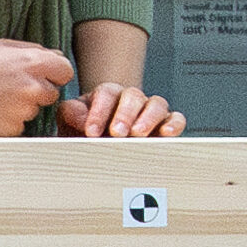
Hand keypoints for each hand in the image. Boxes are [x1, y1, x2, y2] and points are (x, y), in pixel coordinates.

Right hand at [0, 39, 77, 135]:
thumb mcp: (1, 46)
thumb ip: (33, 51)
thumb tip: (56, 57)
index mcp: (32, 62)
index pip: (65, 71)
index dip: (54, 72)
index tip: (42, 74)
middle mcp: (32, 88)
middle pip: (52, 93)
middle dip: (38, 90)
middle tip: (10, 86)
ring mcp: (22, 111)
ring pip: (34, 111)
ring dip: (22, 106)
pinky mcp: (10, 130)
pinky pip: (19, 126)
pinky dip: (8, 120)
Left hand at [57, 82, 184, 137]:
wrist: (98, 152)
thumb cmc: (84, 136)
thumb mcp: (70, 123)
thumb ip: (71, 114)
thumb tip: (83, 117)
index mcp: (107, 95)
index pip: (107, 93)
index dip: (99, 111)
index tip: (91, 131)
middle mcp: (130, 100)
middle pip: (133, 95)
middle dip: (125, 114)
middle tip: (117, 133)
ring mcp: (150, 112)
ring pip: (157, 104)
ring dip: (148, 118)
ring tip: (139, 134)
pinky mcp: (167, 126)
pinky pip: (176, 119)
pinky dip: (174, 124)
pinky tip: (166, 133)